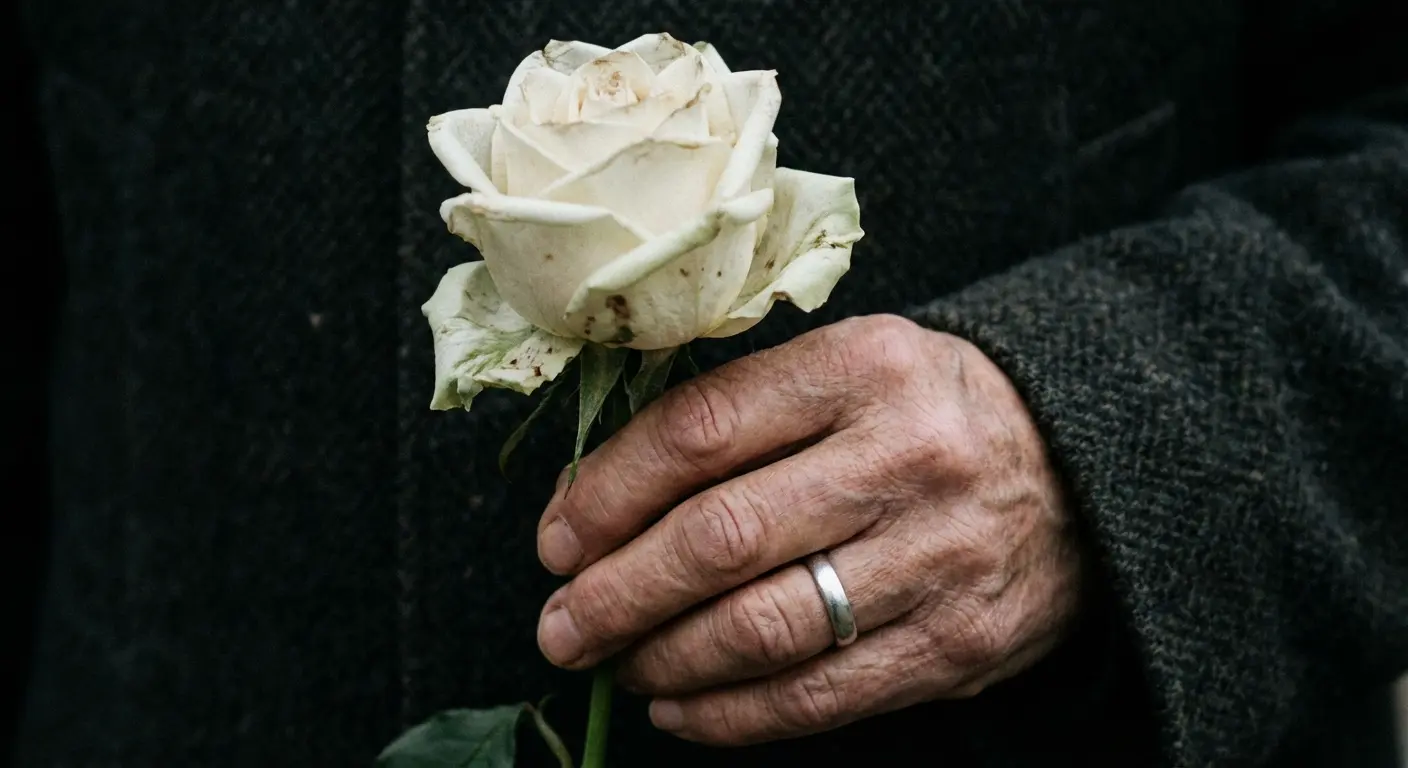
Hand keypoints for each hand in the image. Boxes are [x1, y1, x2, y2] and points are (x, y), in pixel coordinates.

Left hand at [535, 314, 1083, 744]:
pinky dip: (731, 714)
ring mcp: (937, 559)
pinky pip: (819, 697)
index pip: (701, 430)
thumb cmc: (926, 412)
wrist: (1084, 468)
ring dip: (664, 658)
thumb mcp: (850, 367)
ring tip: (617, 662)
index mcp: (863, 367)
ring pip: (763, 629)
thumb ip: (740, 415)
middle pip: (722, 538)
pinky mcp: (957, 646)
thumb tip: (596, 502)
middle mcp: (904, 458)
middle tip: (560, 625)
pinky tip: (680, 708)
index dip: (608, 492)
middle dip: (616, 593)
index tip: (558, 538)